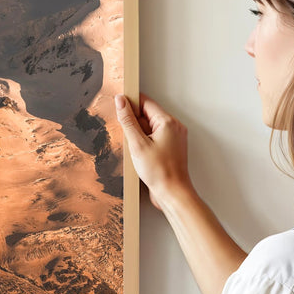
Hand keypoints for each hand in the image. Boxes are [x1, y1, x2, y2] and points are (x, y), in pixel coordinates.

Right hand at [114, 93, 193, 210]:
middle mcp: (174, 127)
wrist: (172, 193)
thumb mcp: (137, 144)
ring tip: (137, 150)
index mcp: (168, 122)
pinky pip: (155, 138)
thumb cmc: (159, 172)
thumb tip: (120, 101)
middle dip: (134, 123)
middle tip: (129, 139)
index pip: (146, 102)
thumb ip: (128, 120)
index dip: (130, 104)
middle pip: (148, 115)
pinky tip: (141, 155)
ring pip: (150, 127)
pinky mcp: (171, 147)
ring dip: (139, 135)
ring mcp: (174, 137)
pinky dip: (145, 143)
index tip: (118, 107)